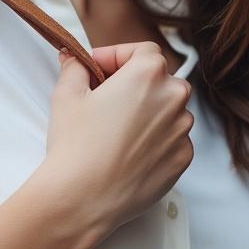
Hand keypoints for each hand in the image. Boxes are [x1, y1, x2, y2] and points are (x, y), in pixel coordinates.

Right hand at [29, 41, 193, 240]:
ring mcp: (182, 131)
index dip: (117, 57)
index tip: (98, 70)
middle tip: (105, 100)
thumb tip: (74, 60)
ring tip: (116, 132)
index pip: (142, 51)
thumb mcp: (66, 96)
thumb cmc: (75, 145)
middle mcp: (174, 98)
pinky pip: (171, 140)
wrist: (83, 198)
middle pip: (158, 80)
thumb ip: (74, 68)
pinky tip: (126, 154)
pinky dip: (154, 141)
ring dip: (147, 114)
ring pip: (167, 111)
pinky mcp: (182, 159)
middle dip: (134, 85)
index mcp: (148, 74)